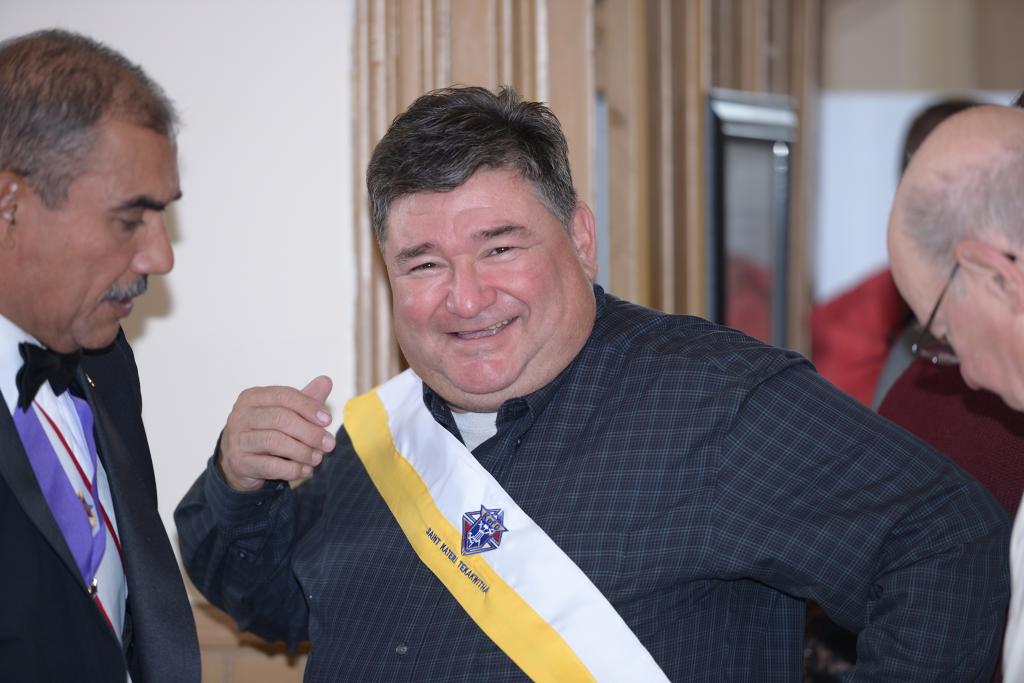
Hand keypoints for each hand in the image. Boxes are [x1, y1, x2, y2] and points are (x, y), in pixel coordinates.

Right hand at [218, 375, 335, 491]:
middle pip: (280, 418)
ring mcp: (238, 439)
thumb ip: (305, 399)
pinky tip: (306, 471)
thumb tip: (326, 381)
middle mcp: (241, 415)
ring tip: (318, 458)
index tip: (328, 420)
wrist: (239, 462)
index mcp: (253, 397)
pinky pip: (270, 466)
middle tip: (329, 444)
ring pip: (274, 442)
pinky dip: (293, 469)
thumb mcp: (286, 412)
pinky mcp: (239, 463)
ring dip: (303, 451)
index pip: (284, 396)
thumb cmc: (266, 431)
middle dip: (310, 432)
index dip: (309, 407)